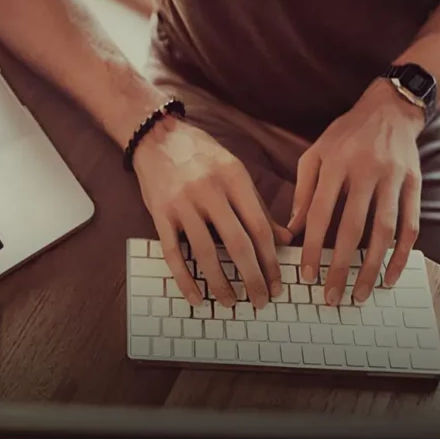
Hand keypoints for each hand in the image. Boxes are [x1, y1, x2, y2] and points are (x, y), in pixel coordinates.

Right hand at [133, 118, 291, 308]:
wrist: (155, 135)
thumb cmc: (199, 154)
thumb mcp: (233, 170)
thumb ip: (257, 205)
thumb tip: (284, 239)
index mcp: (233, 178)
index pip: (259, 226)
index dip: (271, 259)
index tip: (277, 282)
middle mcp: (209, 190)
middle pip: (237, 243)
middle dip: (253, 278)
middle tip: (261, 300)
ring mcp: (181, 203)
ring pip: (205, 252)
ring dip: (220, 283)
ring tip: (231, 302)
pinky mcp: (159, 214)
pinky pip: (173, 253)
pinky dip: (185, 279)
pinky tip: (196, 296)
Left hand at [288, 78, 424, 305]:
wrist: (390, 110)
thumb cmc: (344, 136)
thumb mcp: (315, 155)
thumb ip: (304, 191)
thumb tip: (291, 231)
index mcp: (336, 164)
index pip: (321, 213)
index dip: (312, 247)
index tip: (306, 276)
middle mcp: (366, 171)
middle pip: (352, 228)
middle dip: (341, 267)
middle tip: (332, 297)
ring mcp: (394, 179)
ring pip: (385, 232)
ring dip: (372, 268)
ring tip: (359, 294)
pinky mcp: (415, 185)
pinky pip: (411, 226)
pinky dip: (401, 255)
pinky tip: (390, 276)